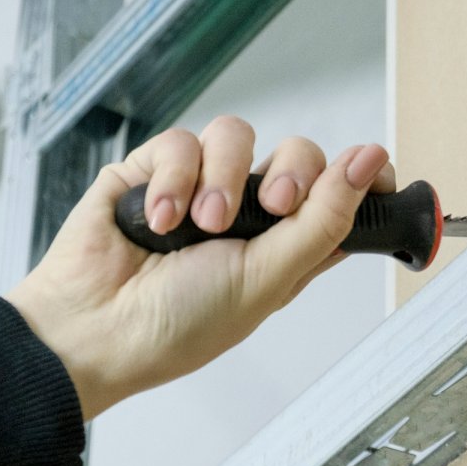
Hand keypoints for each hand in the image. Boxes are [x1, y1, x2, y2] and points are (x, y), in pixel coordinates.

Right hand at [5, 115, 395, 420]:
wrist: (94, 329)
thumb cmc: (176, 326)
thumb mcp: (267, 280)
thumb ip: (323, 221)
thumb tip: (370, 163)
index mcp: (286, 249)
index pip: (339, 197)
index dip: (360, 177)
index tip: (372, 168)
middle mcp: (248, 216)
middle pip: (297, 155)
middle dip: (291, 173)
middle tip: (271, 207)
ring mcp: (201, 189)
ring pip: (236, 136)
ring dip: (221, 179)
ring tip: (200, 223)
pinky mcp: (155, 171)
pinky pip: (182, 141)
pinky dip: (172, 179)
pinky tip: (158, 219)